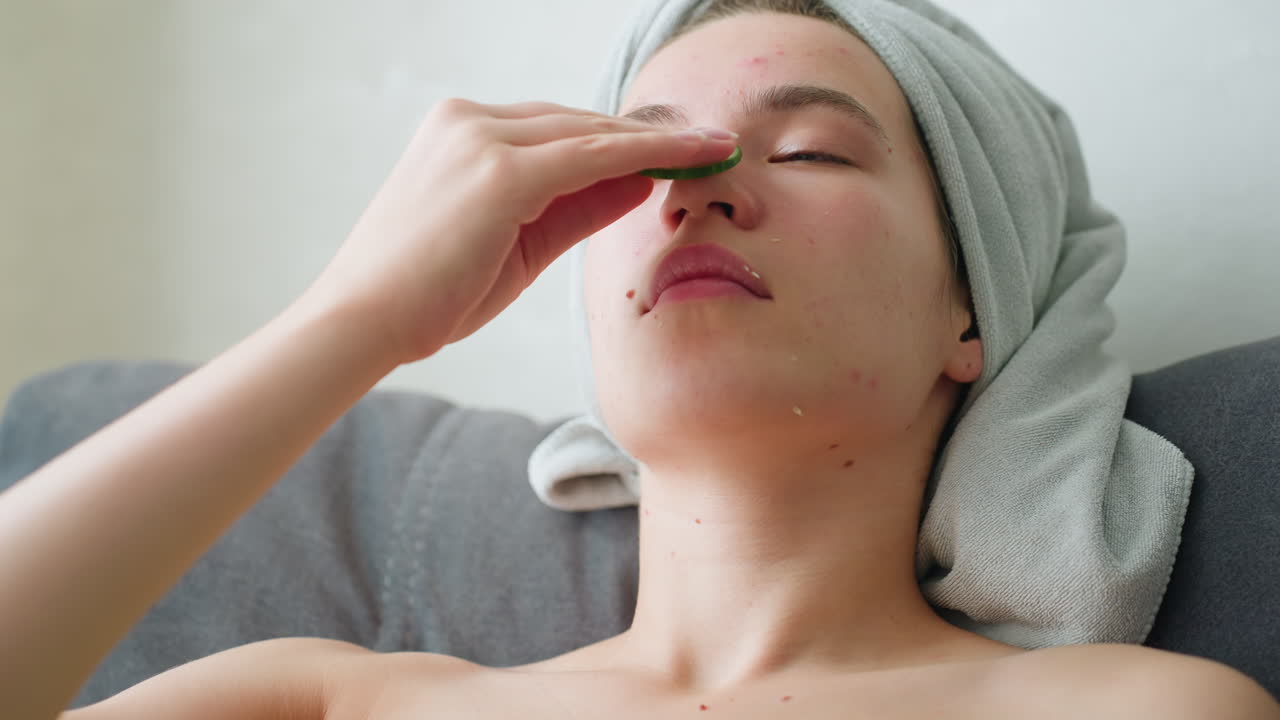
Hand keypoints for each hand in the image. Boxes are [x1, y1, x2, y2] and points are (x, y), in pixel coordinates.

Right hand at [300, 98, 738, 365]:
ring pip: (591, 133)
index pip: (557, 130)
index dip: (619, 140)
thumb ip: (576, 209)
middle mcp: (467, 121)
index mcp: (460, 134)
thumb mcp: (515, 245)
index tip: (672, 147)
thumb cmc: (427, 295)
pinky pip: (592, 156)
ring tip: (716, 146)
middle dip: (648, 134)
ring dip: (659, 139)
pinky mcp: (499, 170)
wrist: (361, 323)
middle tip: (710, 142)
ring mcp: (480, 139)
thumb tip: (639, 182)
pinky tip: (690, 155)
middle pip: (579, 122)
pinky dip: (646, 153)